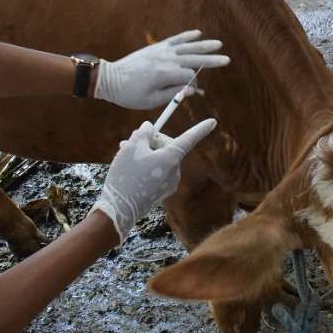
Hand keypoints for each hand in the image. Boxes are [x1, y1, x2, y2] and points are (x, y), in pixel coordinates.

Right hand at [93, 118, 217, 241]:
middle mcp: (175, 171)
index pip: (189, 139)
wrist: (119, 210)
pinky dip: (147, 167)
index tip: (213, 122)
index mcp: (172, 158)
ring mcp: (169, 184)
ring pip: (160, 160)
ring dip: (146, 153)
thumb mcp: (132, 147)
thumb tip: (150, 127)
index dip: (200, 129)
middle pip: (169, 147)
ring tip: (125, 153)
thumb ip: (143, 133)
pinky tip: (130, 169)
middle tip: (133, 138)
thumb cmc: (126, 175)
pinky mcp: (161, 193)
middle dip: (152, 141)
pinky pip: (157, 173)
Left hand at [95, 30, 228, 109]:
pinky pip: (175, 40)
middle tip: (227, 60)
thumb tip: (191, 90)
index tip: (189, 93)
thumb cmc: (129, 94)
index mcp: (164, 74)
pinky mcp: (156, 47)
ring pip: (187, 47)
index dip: (193, 85)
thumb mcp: (151, 101)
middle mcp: (165, 59)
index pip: (188, 77)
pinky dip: (186, 36)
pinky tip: (198, 33)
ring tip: (219, 44)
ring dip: (204, 46)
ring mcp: (161, 51)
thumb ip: (173, 94)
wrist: (109, 78)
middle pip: (193, 58)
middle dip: (211, 60)